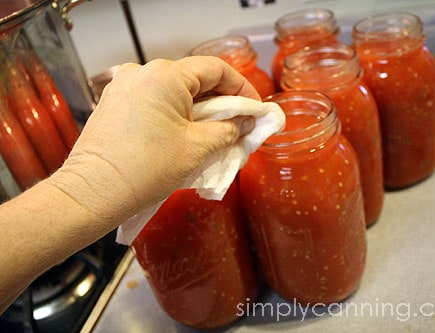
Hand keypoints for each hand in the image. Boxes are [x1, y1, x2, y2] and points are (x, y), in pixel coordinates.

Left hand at [49, 56, 258, 223]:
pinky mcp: (114, 104)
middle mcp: (141, 73)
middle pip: (194, 79)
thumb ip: (229, 129)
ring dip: (199, 111)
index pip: (216, 69)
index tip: (254, 109)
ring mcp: (124, 87)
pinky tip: (185, 137)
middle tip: (239, 126)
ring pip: (174, 92)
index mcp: (164, 75)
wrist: (93, 193)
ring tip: (214, 135)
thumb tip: (245, 122)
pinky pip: (154, 102)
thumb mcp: (198, 148)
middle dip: (221, 102)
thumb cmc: (145, 170)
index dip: (241, 88)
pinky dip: (175, 115)